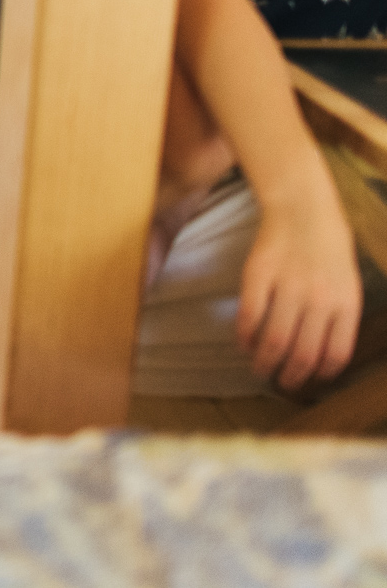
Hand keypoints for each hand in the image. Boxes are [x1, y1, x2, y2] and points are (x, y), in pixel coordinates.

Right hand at [237, 169, 360, 390]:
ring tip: (259, 369)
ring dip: (264, 361)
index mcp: (346, 303)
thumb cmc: (329, 248)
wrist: (304, 208)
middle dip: (290, 376)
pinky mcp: (258, 275)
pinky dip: (244, 335)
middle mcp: (319, 299)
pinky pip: (250, 316)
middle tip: (280, 383)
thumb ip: (339, 317)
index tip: (309, 381)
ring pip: (275, 339)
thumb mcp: (348, 283)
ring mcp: (288, 287)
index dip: (320, 374)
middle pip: (304, 353)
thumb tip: (322, 355)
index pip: (336, 354)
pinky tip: (243, 342)